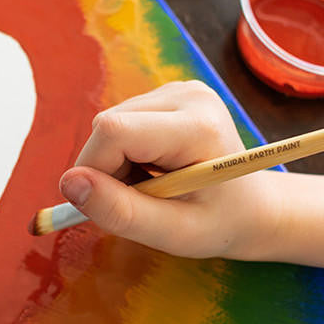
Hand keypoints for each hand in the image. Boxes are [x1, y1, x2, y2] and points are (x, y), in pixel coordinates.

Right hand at [58, 81, 281, 258]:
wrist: (254, 208)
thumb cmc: (220, 224)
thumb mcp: (173, 233)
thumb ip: (120, 212)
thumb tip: (68, 183)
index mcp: (198, 127)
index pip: (114, 131)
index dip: (94, 170)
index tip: (104, 204)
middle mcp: (189, 96)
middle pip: (108, 126)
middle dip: (106, 171)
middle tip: (139, 202)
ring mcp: (180, 90)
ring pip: (110, 125)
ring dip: (115, 164)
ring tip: (152, 189)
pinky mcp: (169, 94)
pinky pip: (121, 122)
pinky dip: (125, 154)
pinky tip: (153, 170)